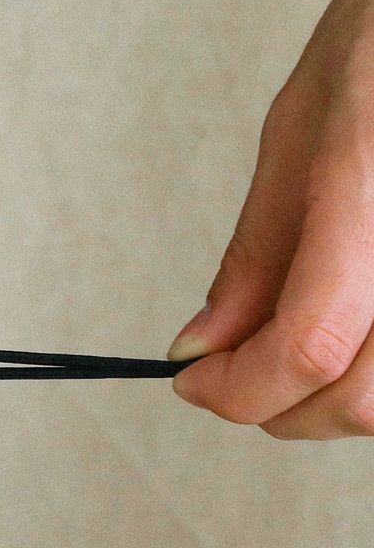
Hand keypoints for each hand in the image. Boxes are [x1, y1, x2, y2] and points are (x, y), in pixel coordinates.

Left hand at [165, 0, 373, 438]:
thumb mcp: (294, 139)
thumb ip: (254, 259)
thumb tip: (201, 348)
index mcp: (370, 187)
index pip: (310, 343)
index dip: (239, 387)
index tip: (191, 381)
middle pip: (359, 400)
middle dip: (276, 408)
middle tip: (227, 378)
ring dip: (326, 402)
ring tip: (280, 355)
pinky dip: (366, 374)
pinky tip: (340, 339)